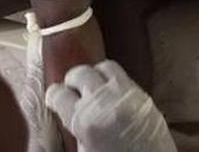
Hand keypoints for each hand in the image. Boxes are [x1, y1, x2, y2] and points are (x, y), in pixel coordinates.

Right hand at [45, 61, 175, 151]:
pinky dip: (112, 81)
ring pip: (103, 67)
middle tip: (72, 92)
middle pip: (79, 73)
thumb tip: (62, 117)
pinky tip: (111, 94)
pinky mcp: (144, 97)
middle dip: (71, 82)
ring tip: (92, 88)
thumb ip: (73, 131)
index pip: (59, 94)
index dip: (54, 97)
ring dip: (94, 75)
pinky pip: (123, 76)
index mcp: (85, 122)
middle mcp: (105, 102)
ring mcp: (126, 96)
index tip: (55, 100)